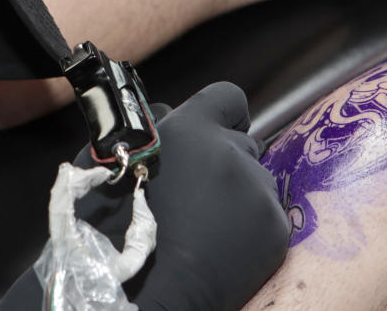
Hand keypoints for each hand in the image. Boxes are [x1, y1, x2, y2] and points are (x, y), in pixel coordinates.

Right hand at [73, 82, 289, 309]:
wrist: (146, 292)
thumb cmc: (113, 230)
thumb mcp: (111, 164)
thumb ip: (145, 133)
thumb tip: (164, 118)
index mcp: (190, 131)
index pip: (228, 96)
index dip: (222, 114)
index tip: (213, 134)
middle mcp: (231, 153)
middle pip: (242, 144)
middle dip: (224, 164)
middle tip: (197, 196)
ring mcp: (258, 192)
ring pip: (255, 183)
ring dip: (236, 199)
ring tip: (205, 229)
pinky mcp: (275, 229)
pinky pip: (266, 219)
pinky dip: (248, 232)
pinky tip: (220, 249)